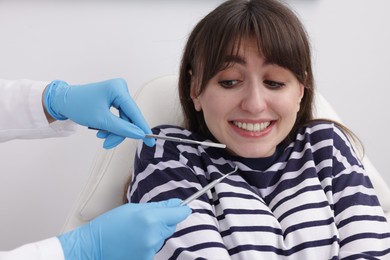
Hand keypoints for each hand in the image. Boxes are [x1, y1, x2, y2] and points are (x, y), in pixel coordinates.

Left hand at [43, 78, 154, 147]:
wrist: (63, 101)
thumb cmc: (79, 106)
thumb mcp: (101, 120)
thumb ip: (122, 128)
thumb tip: (139, 134)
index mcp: (118, 89)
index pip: (134, 112)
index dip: (142, 128)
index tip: (151, 141)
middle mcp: (120, 89)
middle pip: (128, 118)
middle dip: (119, 132)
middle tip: (108, 144)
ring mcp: (117, 94)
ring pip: (123, 120)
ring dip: (113, 131)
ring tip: (101, 136)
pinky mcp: (113, 99)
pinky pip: (118, 117)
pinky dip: (111, 126)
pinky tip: (101, 130)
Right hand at [58, 199, 191, 259]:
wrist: (92, 248)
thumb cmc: (110, 225)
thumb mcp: (133, 209)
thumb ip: (159, 206)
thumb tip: (178, 203)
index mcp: (150, 219)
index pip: (178, 214)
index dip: (182, 210)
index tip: (184, 208)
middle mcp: (153, 236)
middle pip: (170, 226)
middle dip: (163, 222)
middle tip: (145, 220)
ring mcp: (150, 250)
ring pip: (161, 238)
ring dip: (154, 233)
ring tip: (135, 232)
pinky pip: (153, 248)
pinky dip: (147, 244)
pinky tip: (133, 242)